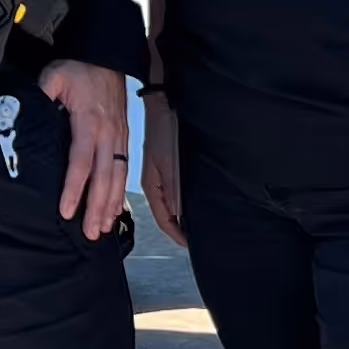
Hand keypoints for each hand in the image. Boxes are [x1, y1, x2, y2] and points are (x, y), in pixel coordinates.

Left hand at [40, 57, 131, 238]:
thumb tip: (23, 113)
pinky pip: (125, 170)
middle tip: (90, 232)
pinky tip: (115, 209)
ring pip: (118, 177)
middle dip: (97, 207)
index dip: (73, 188)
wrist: (108, 56)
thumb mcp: (55, 75)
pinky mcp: (124, 138)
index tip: (66, 210)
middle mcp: (108, 133)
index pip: (81, 161)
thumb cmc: (80, 68)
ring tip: (103, 228)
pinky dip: (121, 192)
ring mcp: (119, 137)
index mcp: (89, 121)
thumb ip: (41, 94)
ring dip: (111, 205)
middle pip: (104, 177)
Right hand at [140, 86, 184, 244]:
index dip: (177, 235)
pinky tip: (193, 201)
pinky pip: (174, 191)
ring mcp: (161, 175)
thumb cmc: (164, 129)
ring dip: (181, 216)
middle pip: (166, 214)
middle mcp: (155, 183)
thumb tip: (179, 215)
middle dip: (179, 229)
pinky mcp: (168, 166)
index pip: (164, 220)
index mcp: (152, 184)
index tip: (190, 245)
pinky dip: (183, 201)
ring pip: (171, 204)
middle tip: (196, 238)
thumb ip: (174, 189)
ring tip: (196, 225)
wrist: (163, 103)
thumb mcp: (170, 162)